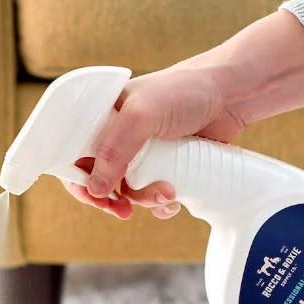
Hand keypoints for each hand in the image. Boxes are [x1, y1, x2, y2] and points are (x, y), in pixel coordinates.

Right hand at [63, 10, 303, 220]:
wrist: (230, 97)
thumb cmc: (184, 92)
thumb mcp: (143, 116)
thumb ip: (116, 151)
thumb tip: (95, 189)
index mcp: (100, 118)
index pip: (73, 155)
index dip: (79, 180)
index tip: (95, 198)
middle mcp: (117, 138)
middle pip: (99, 182)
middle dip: (112, 200)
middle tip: (123, 211)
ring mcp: (140, 155)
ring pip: (128, 194)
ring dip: (145, 201)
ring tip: (167, 193)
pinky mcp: (163, 169)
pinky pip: (151, 198)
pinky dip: (161, 205)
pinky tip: (174, 199)